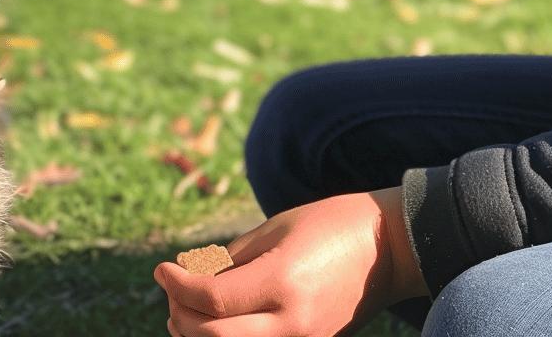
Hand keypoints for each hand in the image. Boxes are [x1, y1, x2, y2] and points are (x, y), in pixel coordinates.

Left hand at [153, 187, 426, 336]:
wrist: (389, 249)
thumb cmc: (330, 225)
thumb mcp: (274, 229)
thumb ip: (229, 258)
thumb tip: (185, 275)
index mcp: (283, 281)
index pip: (211, 300)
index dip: (176, 285)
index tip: (161, 268)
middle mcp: (293, 320)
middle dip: (180, 314)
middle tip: (171, 289)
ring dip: (198, 334)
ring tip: (186, 308)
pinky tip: (215, 320)